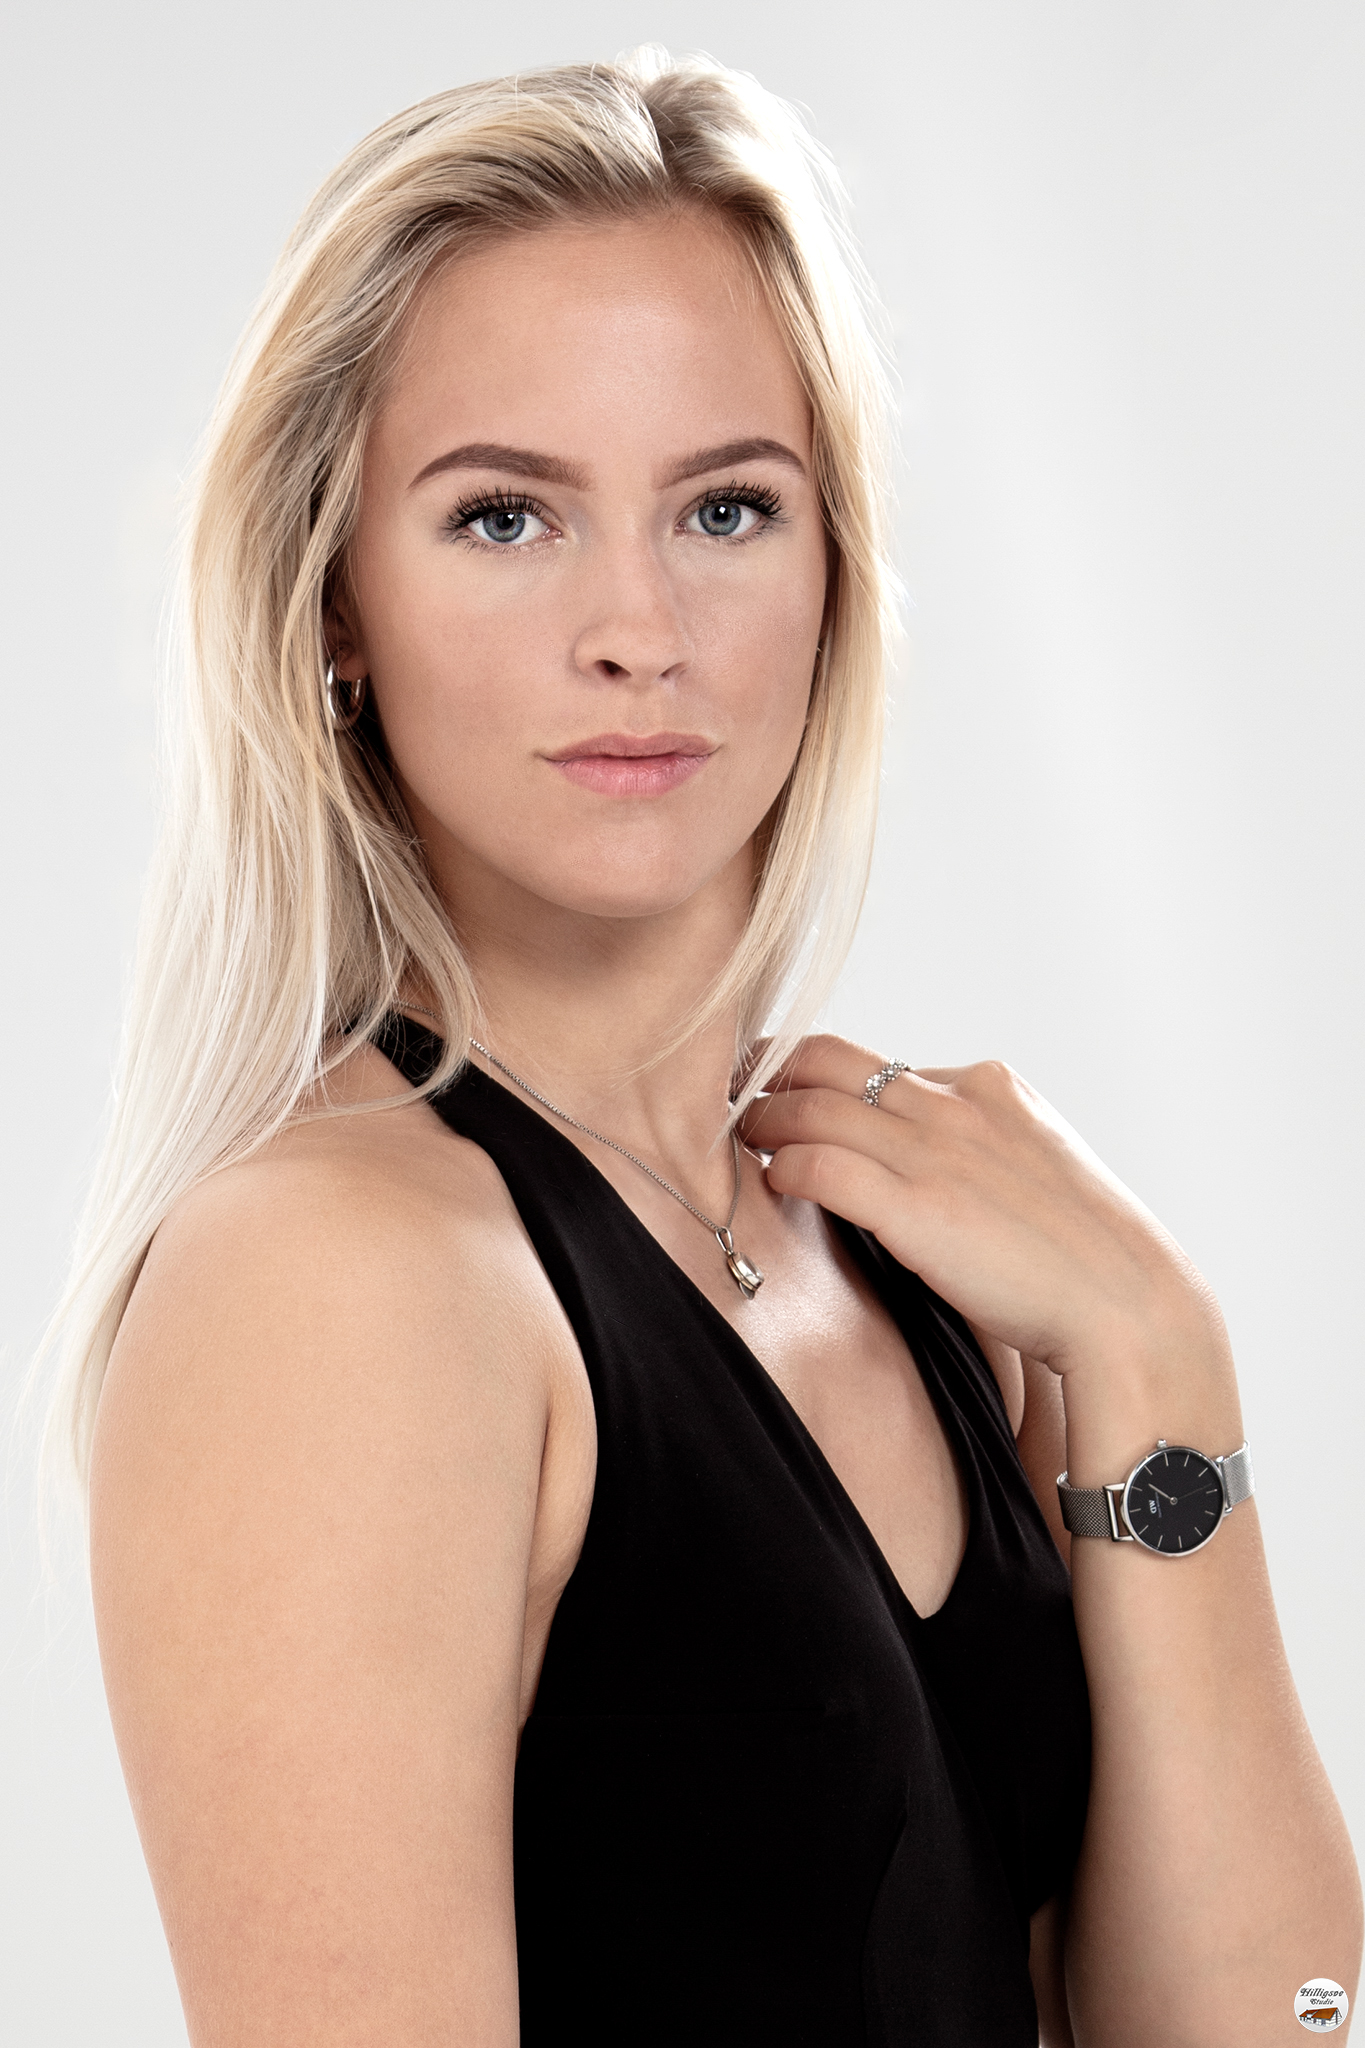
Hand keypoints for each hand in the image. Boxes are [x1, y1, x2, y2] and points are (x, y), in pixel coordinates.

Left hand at [740, 1036, 1224, 1381]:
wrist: (1129, 1306)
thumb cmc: (1081, 1258)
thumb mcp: (1028, 1172)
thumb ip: (971, 1152)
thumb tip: (912, 1166)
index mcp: (989, 1087)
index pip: (876, 1059)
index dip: (816, 1073)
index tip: (780, 1087)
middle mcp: (956, 1102)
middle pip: (827, 1058)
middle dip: (769, 1070)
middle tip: (729, 1093)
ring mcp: (936, 1149)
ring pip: (810, 1104)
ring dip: (761, 1117)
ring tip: (734, 1137)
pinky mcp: (917, 1204)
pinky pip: (819, 1164)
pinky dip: (782, 1166)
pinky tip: (768, 1181)